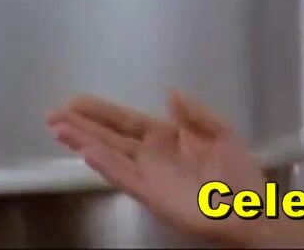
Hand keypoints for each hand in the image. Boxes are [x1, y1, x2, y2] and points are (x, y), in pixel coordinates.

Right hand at [45, 90, 268, 246]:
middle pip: (108, 136)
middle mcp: (151, 156)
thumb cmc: (239, 175)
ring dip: (84, 142)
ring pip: (109, 155)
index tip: (74, 101)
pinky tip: (88, 153)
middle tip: (52, 115)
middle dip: (81, 125)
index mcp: (166, 136)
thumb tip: (169, 92)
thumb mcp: (221, 133)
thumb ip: (194, 112)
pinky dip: (106, 166)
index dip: (100, 111)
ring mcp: (149, 176)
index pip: (124, 121)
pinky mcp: (151, 196)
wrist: (251, 212)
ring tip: (59, 130)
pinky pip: (124, 178)